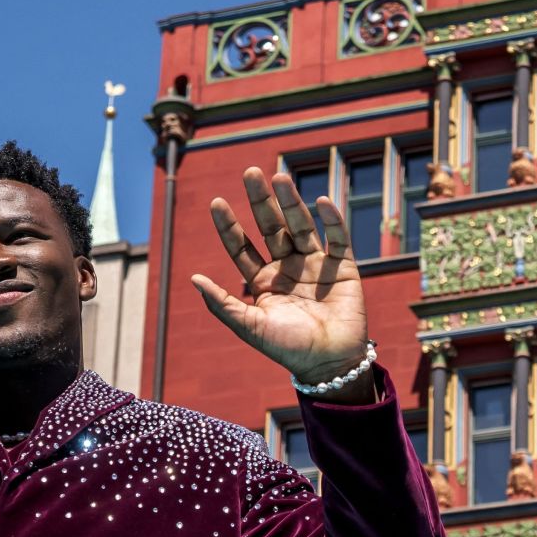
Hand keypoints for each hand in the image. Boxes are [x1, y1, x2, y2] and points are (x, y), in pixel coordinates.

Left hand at [191, 167, 369, 393]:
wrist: (331, 364)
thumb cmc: (288, 349)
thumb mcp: (250, 327)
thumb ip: (222, 304)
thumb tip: (193, 277)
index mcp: (263, 281)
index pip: (242, 246)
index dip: (229, 225)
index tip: (217, 202)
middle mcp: (287, 267)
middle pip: (271, 226)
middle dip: (261, 200)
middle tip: (250, 172)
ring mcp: (315, 264)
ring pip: (300, 225)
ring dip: (291, 201)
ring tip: (279, 176)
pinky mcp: (343, 267)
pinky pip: (336, 238)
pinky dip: (330, 219)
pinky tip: (320, 201)